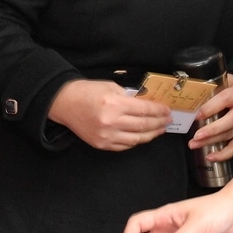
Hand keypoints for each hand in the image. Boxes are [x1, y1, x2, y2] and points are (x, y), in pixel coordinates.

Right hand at [48, 80, 171, 150]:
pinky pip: (125, 145)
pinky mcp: (102, 144)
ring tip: (160, 129)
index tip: (167, 110)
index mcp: (113, 104)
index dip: (158, 110)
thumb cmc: (87, 91)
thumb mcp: (110, 87)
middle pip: (143, 125)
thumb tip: (147, 104)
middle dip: (159, 122)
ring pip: (136, 139)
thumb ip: (129, 97)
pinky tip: (143, 135)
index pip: (144, 110)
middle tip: (168, 120)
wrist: (64, 103)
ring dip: (151, 134)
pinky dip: (136, 141)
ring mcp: (106, 136)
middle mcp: (111, 122)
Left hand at [188, 75, 232, 160]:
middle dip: (212, 130)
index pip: (225, 100)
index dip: (211, 108)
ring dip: (212, 142)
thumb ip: (215, 85)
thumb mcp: (230, 81)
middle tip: (196, 136)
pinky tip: (211, 157)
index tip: (197, 115)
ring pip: (230, 135)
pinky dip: (224, 154)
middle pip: (230, 122)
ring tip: (195, 145)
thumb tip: (194, 90)